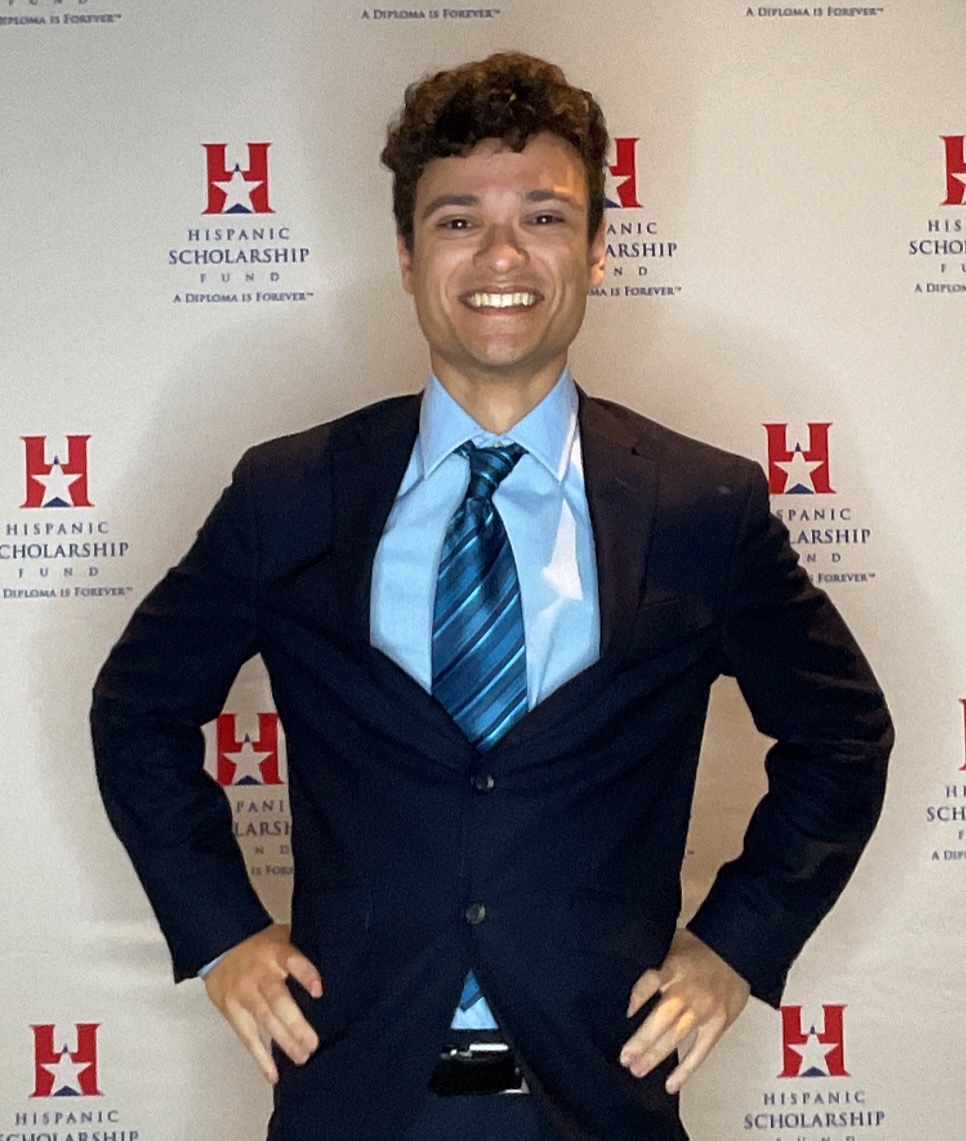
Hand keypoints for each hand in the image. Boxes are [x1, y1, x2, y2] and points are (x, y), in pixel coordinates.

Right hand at [203, 922, 322, 1083]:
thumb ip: (303, 949)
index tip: (319, 991)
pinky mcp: (232, 1010)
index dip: (305, 975)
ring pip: (265, 1020)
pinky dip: (260, 1057)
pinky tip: (274, 1073)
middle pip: (277, 999)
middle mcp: (260, 974)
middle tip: (313, 1043)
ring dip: (284, 1041)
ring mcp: (244, 993)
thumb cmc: (261, 945)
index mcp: (276, 953)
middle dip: (295, 1023)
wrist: (220, 946)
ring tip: (302, 1057)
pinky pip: (247, 1037)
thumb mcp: (282, 936)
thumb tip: (337, 959)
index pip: (293, 961)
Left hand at [620, 928, 749, 1093]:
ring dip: (656, 1055)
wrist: (736, 950)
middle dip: (642, 1040)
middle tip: (625, 1058)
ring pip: (677, 1037)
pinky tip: (671, 1084)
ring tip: (637, 1070)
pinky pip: (701, 1050)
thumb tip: (626, 972)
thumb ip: (654, 961)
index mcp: (674, 967)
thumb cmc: (700, 947)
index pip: (651, 982)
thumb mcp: (672, 943)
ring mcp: (704, 1010)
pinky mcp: (718, 1024)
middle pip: (662, 1018)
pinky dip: (686, 1069)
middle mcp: (688, 991)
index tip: (625, 1012)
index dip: (637, 997)